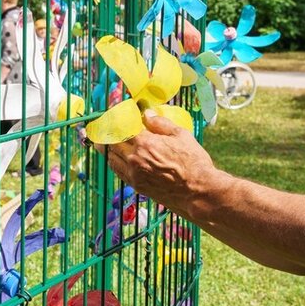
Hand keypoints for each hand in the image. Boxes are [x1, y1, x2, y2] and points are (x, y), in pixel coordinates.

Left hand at [97, 112, 215, 219]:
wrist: (197, 191)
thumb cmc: (193, 162)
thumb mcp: (181, 135)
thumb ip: (161, 123)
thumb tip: (146, 114)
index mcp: (145, 143)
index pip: (123, 127)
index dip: (118, 119)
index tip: (116, 114)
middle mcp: (135, 158)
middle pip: (112, 142)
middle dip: (109, 133)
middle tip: (107, 127)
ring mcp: (134, 174)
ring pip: (111, 157)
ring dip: (109, 148)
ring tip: (109, 141)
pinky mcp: (136, 185)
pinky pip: (117, 170)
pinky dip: (115, 161)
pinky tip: (118, 156)